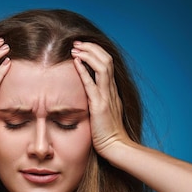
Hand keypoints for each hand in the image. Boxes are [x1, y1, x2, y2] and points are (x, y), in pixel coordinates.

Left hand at [71, 42, 131, 157]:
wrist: (116, 147)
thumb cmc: (107, 134)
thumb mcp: (103, 113)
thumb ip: (98, 102)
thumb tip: (87, 97)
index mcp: (112, 92)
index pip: (107, 64)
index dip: (96, 53)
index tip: (83, 48)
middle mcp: (111, 91)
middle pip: (107, 60)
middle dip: (92, 48)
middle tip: (77, 43)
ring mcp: (107, 97)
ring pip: (103, 66)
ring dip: (88, 54)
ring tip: (75, 48)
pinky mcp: (100, 106)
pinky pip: (92, 84)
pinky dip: (84, 71)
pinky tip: (76, 62)